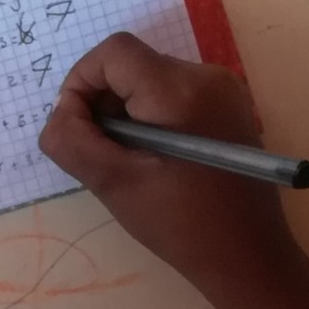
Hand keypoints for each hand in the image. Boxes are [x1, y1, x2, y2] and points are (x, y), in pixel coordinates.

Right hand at [39, 33, 307, 295]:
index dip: (80, 83)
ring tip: (127, 161)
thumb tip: (61, 115)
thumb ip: (72, 142)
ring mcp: (223, 89)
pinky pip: (172, 95)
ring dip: (124, 114)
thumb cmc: (179, 225)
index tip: (76, 128)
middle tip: (100, 153)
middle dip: (102, 103)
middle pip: (131, 65)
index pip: (113, 53)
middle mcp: (206, 76)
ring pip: (149, 81)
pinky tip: (152, 160)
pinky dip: (149, 119)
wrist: (247, 255)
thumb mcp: (113, 184)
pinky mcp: (228, 107)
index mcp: (178, 91)